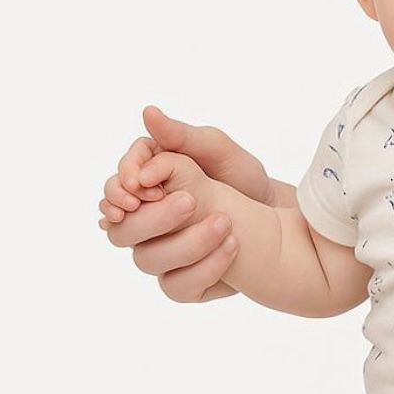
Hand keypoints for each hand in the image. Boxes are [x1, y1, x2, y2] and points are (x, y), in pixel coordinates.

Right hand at [97, 104, 274, 302]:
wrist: (273, 213)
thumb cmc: (242, 176)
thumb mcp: (218, 150)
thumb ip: (183, 136)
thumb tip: (148, 113)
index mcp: (151, 176)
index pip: (121, 177)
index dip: (126, 179)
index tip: (143, 185)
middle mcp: (149, 213)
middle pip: (120, 215)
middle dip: (143, 211)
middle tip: (177, 203)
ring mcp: (159, 245)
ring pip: (140, 252)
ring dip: (171, 240)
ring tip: (218, 222)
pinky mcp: (179, 273)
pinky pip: (172, 280)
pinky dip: (191, 270)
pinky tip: (219, 253)